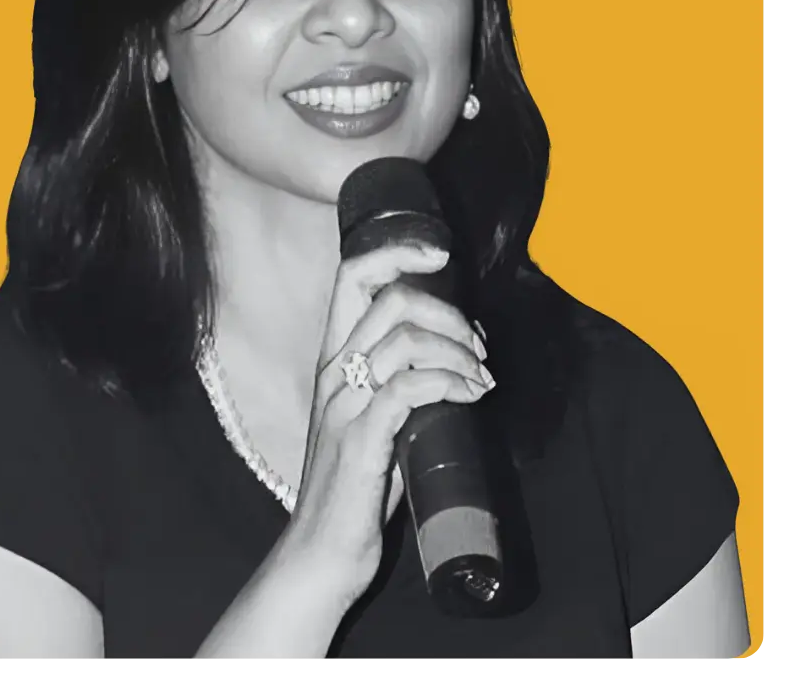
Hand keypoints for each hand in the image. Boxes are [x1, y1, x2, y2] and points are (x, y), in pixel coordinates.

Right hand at [282, 243, 494, 609]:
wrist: (320, 553)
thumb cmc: (353, 487)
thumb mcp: (375, 420)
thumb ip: (401, 382)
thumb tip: (457, 355)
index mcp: (335, 358)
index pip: (353, 276)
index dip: (397, 249)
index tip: (441, 252)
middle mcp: (335, 370)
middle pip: (393, 298)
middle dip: (450, 311)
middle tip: (479, 346)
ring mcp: (345, 403)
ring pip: (407, 338)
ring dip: (460, 350)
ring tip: (483, 377)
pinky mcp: (362, 439)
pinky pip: (412, 386)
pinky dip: (452, 381)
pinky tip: (474, 394)